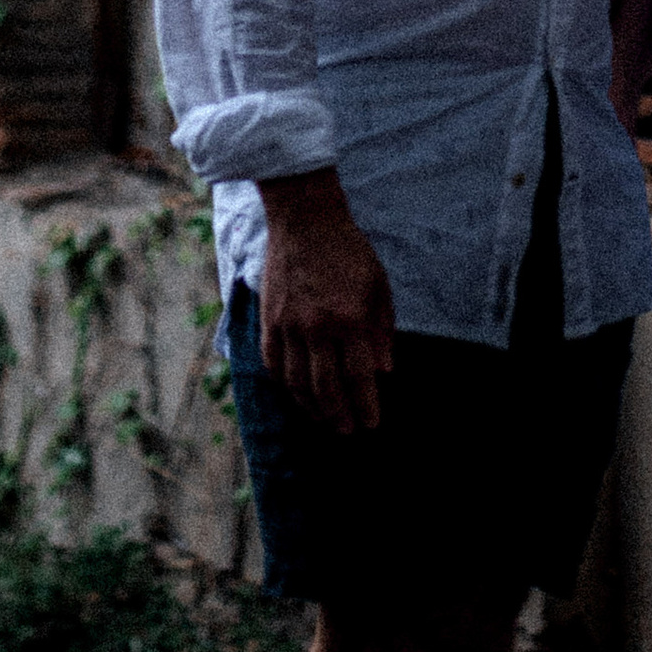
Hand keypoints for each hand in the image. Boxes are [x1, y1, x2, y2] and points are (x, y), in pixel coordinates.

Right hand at [258, 168, 395, 433]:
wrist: (304, 220)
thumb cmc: (349, 251)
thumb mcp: (378, 285)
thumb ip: (382, 330)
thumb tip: (383, 371)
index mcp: (350, 319)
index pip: (359, 377)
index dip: (366, 406)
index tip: (371, 424)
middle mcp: (317, 328)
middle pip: (327, 389)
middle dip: (339, 416)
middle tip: (347, 431)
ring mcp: (288, 326)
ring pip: (297, 383)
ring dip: (311, 409)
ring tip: (323, 421)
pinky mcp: (268, 321)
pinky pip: (273, 364)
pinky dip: (284, 385)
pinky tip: (296, 395)